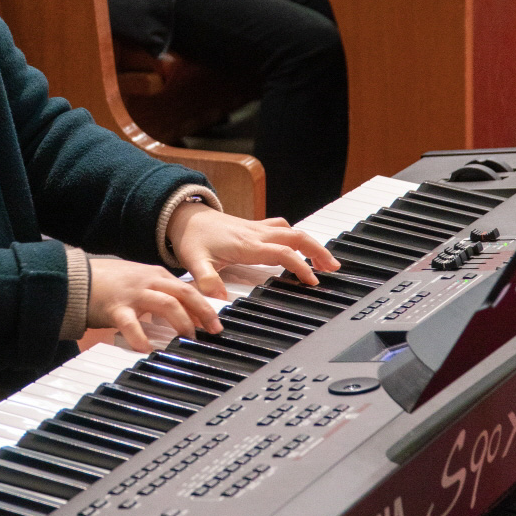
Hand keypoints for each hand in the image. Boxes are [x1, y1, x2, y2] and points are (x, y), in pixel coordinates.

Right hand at [86, 258, 222, 352]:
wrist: (77, 278)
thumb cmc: (108, 282)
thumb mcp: (139, 281)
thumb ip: (159, 292)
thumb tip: (183, 310)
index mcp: (156, 276)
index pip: (188, 289)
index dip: (205, 306)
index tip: (215, 323)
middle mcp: (149, 282)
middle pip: (184, 294)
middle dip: (203, 313)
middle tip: (213, 331)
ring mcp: (133, 294)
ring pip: (166, 304)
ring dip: (182, 322)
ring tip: (188, 339)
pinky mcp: (116, 308)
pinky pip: (131, 324)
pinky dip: (141, 337)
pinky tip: (147, 349)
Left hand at [166, 202, 341, 299]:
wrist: (183, 215)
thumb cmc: (190, 237)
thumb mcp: (193, 261)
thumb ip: (206, 280)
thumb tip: (219, 299)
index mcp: (246, 244)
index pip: (282, 252)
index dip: (300, 266)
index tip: (312, 281)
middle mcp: (255, 234)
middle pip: (296, 236)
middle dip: (318, 250)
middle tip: (333, 268)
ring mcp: (256, 229)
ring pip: (291, 230)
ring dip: (310, 243)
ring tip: (325, 261)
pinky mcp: (253, 227)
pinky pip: (281, 228)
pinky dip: (296, 236)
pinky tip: (299, 246)